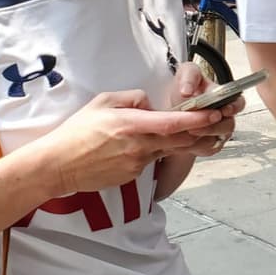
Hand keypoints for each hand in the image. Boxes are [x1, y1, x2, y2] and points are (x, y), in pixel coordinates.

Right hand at [38, 89, 225, 194]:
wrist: (58, 166)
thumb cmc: (76, 131)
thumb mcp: (102, 102)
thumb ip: (131, 98)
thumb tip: (150, 104)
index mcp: (131, 125)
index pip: (172, 123)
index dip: (197, 119)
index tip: (214, 113)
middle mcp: (138, 146)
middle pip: (180, 140)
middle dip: (201, 132)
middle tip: (218, 123)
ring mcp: (137, 164)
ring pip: (168, 151)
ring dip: (183, 142)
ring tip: (195, 132)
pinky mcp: (132, 176)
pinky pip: (152, 161)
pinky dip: (157, 152)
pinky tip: (150, 146)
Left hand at [175, 63, 244, 155]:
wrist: (172, 108)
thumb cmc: (184, 90)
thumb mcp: (186, 74)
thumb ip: (189, 77)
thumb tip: (187, 90)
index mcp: (225, 98)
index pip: (238, 104)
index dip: (233, 108)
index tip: (223, 110)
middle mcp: (224, 117)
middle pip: (228, 125)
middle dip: (212, 126)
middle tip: (196, 125)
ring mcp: (218, 132)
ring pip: (217, 139)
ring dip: (202, 137)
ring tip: (187, 131)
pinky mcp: (209, 146)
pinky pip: (207, 150)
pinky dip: (194, 147)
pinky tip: (183, 141)